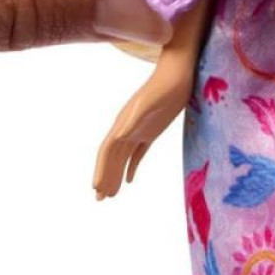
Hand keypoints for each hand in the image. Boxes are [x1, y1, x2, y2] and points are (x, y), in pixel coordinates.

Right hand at [93, 61, 194, 198]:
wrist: (177, 73)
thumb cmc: (163, 86)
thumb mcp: (148, 103)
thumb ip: (134, 119)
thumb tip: (119, 136)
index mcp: (123, 122)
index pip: (107, 150)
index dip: (101, 168)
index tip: (96, 187)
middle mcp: (127, 127)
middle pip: (112, 157)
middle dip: (105, 177)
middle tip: (99, 200)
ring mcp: (139, 129)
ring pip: (123, 157)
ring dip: (116, 175)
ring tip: (111, 195)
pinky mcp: (151, 130)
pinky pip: (138, 153)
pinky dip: (132, 167)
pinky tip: (130, 180)